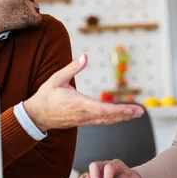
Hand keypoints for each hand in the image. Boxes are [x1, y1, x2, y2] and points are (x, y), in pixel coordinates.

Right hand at [23, 54, 143, 131]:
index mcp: (78, 103)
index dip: (118, 110)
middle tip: (141, 111)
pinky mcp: (82, 122)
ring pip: (106, 120)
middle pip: (108, 117)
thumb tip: (85, 56)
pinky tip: (121, 117)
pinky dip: (112, 119)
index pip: (102, 109)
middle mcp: (83, 114)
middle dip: (125, 114)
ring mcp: (83, 120)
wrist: (36, 115)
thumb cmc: (46, 96)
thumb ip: (72, 67)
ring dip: (122, 118)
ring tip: (136, 114)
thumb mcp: (57, 78)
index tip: (130, 109)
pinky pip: (100, 121)